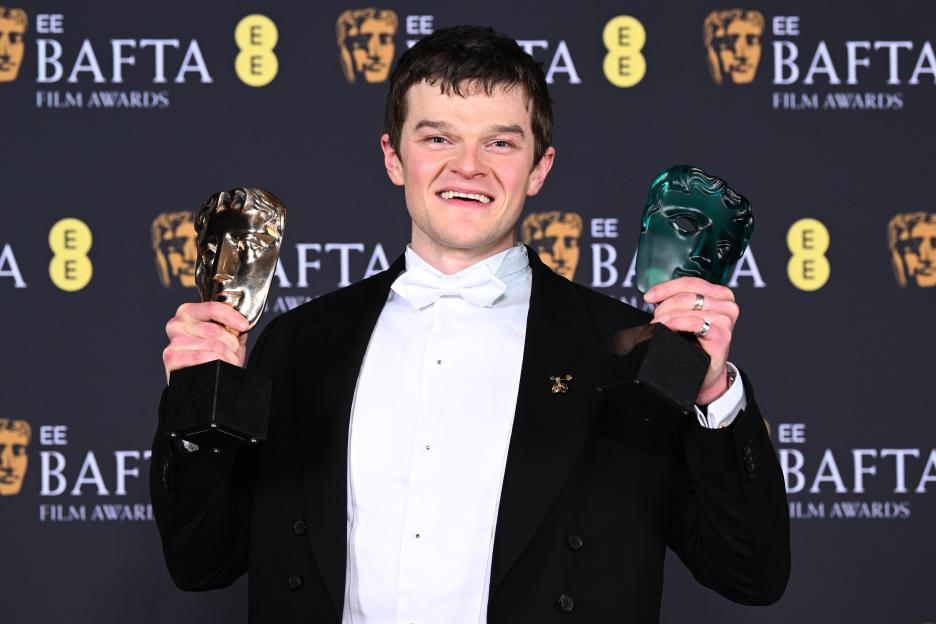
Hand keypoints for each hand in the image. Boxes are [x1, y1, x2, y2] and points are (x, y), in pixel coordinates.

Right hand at [162, 302, 249, 382]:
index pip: (212, 308)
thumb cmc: (209, 357)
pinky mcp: (171, 358)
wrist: (195, 380)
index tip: (243, 326)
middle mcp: (177, 324)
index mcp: (189, 312)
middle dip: (231, 343)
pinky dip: (215, 363)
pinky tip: (217, 367)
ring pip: (212, 346)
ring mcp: (173, 341)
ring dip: (226, 357)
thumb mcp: (223, 338)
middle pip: (215, 330)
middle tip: (232, 352)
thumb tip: (242, 324)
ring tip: (226, 362)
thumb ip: (231, 328)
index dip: (231, 317)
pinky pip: (201, 357)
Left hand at [644, 277, 738, 404]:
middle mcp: (727, 305)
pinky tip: (668, 330)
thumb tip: (654, 296)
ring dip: (666, 318)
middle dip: (664, 307)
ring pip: (687, 309)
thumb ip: (681, 302)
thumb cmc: (697, 343)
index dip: (666, 287)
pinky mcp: (722, 336)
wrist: (707, 371)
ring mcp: (726, 320)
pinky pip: (693, 323)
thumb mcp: (690, 316)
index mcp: (721, 295)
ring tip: (658, 327)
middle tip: (655, 320)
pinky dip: (676, 325)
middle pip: (686, 296)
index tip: (649, 296)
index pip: (690, 282)